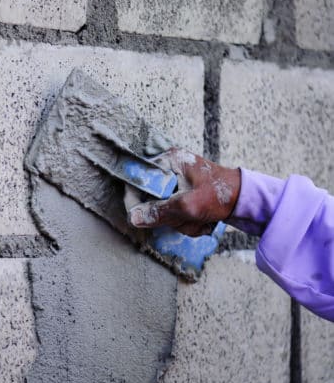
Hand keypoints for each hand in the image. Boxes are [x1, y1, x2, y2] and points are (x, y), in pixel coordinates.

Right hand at [126, 148, 240, 236]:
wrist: (247, 202)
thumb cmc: (222, 195)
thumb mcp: (188, 206)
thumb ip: (160, 212)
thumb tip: (134, 218)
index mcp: (170, 160)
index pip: (140, 178)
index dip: (137, 198)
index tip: (141, 214)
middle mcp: (170, 167)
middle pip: (151, 197)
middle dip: (168, 215)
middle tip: (186, 218)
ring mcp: (177, 181)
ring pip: (163, 208)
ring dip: (180, 221)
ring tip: (198, 220)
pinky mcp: (184, 193)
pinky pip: (174, 212)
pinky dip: (186, 221)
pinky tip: (200, 221)